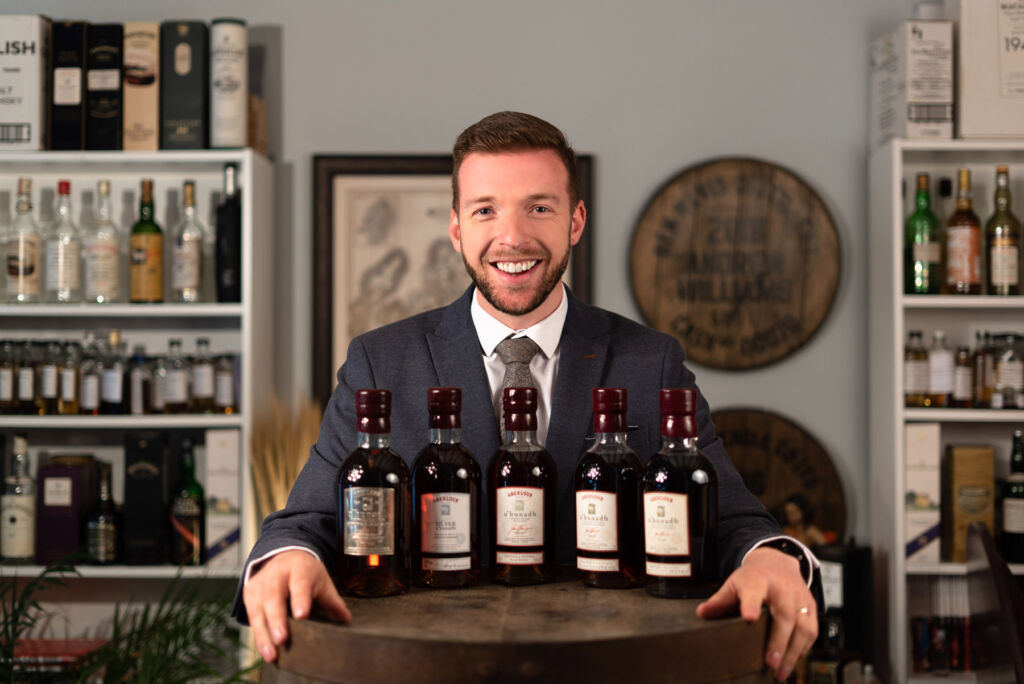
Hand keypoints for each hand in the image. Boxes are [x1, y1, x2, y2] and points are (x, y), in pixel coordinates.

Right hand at [242, 550, 351, 662]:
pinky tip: (264, 650)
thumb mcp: (322, 582)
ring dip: (264, 634)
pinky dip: (258, 634)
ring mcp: (260, 584)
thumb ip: (332, 601)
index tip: (302, 614)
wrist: (284, 557)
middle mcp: (277, 574)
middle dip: (277, 619)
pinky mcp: (249, 594)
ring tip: (272, 654)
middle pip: (274, 596)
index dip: (300, 598)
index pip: (300, 583)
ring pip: (259, 609)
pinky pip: (251, 616)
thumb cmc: (305, 573)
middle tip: (281, 639)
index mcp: (299, 569)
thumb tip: (345, 620)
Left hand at [695, 547, 816, 680]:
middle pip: (784, 615)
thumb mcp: (733, 583)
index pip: (754, 591)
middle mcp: (782, 588)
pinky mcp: (810, 606)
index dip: (751, 604)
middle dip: (778, 642)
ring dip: (793, 652)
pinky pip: (812, 630)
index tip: (748, 618)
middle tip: (770, 664)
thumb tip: (702, 613)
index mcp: (758, 580)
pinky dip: (804, 648)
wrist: (777, 562)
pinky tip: (793, 660)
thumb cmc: (753, 577)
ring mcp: (799, 596)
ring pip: (802, 626)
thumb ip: (720, 600)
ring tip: (781, 671)